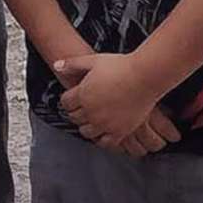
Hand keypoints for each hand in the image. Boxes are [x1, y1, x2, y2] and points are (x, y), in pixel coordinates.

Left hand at [55, 50, 177, 150]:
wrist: (145, 76)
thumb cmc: (122, 66)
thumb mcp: (94, 60)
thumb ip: (73, 64)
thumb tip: (56, 66)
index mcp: (82, 94)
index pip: (65, 103)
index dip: (68, 100)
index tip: (72, 99)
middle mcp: (91, 111)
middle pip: (75, 117)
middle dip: (76, 112)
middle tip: (81, 109)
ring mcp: (104, 123)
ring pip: (87, 132)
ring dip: (87, 126)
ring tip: (92, 121)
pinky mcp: (119, 131)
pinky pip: (105, 142)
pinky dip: (102, 139)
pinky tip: (104, 132)